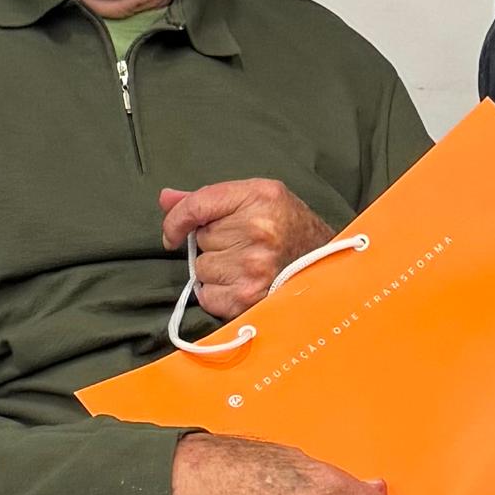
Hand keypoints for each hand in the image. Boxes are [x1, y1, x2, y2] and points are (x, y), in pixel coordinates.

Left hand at [159, 178, 332, 325]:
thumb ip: (209, 200)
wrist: (330, 266)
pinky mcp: (249, 297)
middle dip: (214, 243)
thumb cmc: (291, 229)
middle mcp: (257, 230)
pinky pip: (208, 295)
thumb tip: (164, 199)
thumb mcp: (258, 199)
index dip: (176, 219)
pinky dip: (218, 294)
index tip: (172, 233)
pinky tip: (242, 285)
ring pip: (203, 268)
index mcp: (259, 197)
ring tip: (246, 265)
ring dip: (217, 270)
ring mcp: (253, 266)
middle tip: (243, 245)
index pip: (197, 205)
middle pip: (201, 239)